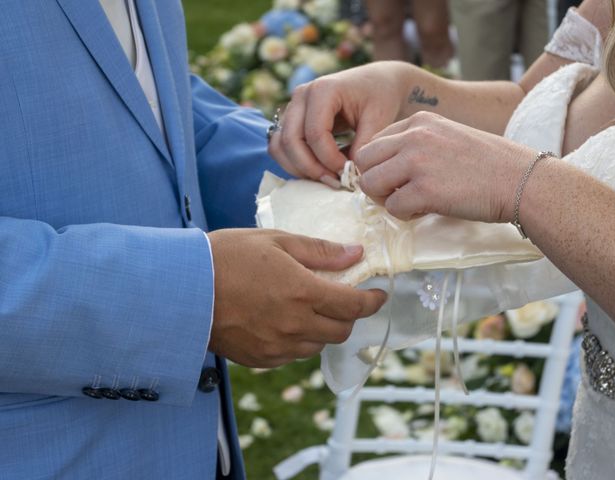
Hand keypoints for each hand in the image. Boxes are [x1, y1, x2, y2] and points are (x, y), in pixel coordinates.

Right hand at [207, 229, 386, 367]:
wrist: (181, 290)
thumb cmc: (226, 257)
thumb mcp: (275, 241)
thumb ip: (319, 251)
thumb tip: (355, 254)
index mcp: (303, 293)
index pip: (354, 306)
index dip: (372, 301)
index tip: (379, 295)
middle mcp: (295, 325)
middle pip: (341, 330)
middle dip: (349, 315)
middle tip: (342, 299)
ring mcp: (277, 346)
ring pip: (318, 345)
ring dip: (323, 329)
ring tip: (309, 309)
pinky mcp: (260, 359)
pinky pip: (293, 356)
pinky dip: (299, 341)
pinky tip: (284, 323)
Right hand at [268, 62, 412, 185]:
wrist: (377, 82)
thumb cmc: (380, 96)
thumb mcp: (378, 118)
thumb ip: (364, 145)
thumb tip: (349, 174)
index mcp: (323, 89)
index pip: (315, 133)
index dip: (329, 159)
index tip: (348, 173)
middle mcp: (301, 96)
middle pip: (291, 141)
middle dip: (311, 168)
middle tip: (335, 182)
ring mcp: (293, 107)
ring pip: (280, 146)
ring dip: (299, 168)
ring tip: (326, 178)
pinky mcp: (291, 120)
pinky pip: (281, 147)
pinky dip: (294, 163)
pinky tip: (317, 171)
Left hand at [355, 112, 535, 221]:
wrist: (521, 180)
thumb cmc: (488, 163)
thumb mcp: (448, 136)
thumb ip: (416, 144)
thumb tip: (386, 168)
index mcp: (419, 121)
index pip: (373, 142)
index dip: (378, 165)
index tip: (395, 177)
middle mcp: (414, 137)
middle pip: (363, 161)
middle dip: (373, 181)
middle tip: (394, 193)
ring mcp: (417, 163)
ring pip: (370, 184)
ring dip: (385, 199)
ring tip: (409, 202)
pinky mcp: (424, 191)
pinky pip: (392, 208)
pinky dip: (404, 215)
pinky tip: (424, 210)